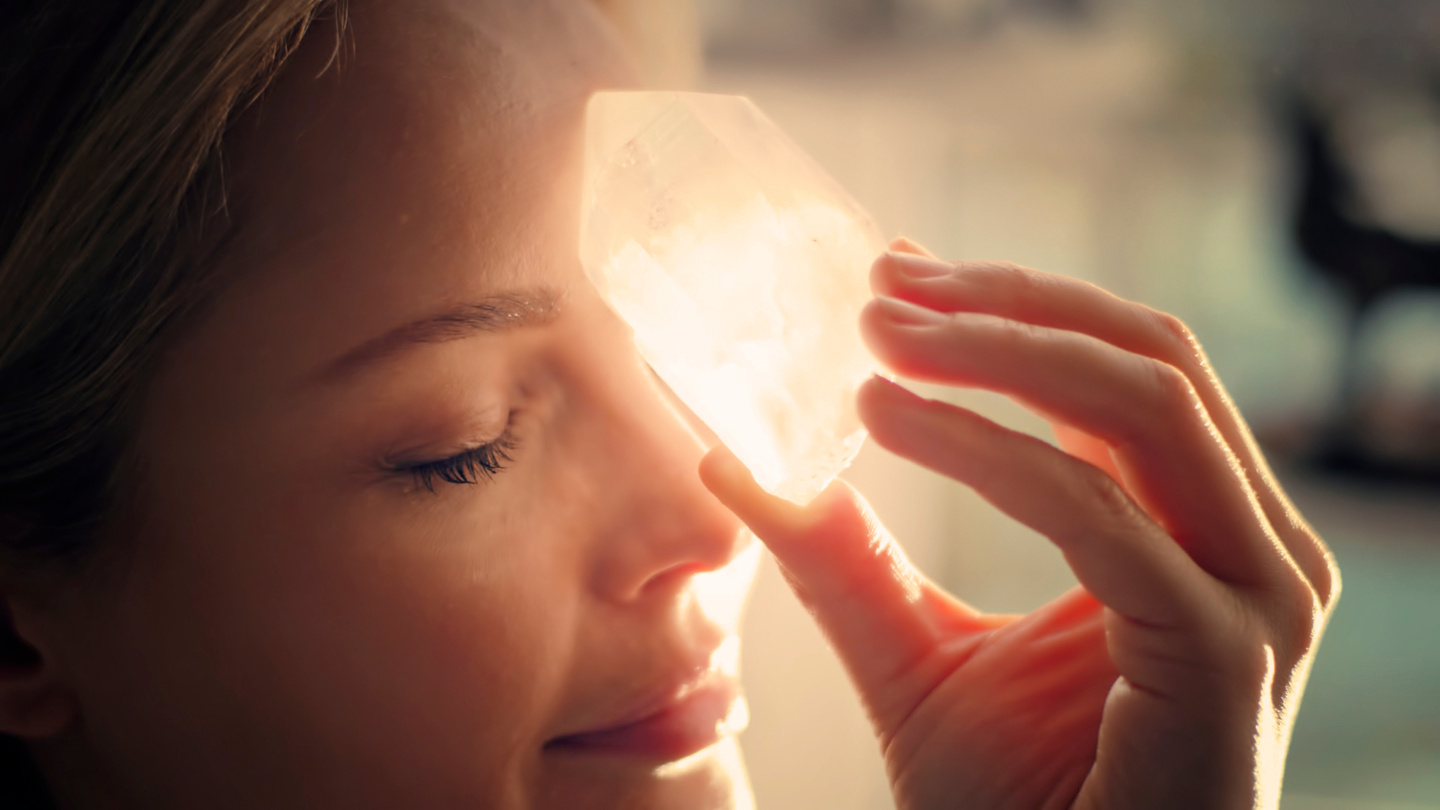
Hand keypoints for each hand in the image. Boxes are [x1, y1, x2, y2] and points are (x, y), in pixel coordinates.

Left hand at [700, 240, 1339, 809]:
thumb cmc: (1016, 803)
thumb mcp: (916, 655)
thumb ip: (846, 561)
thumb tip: (743, 468)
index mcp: (1196, 532)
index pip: (1121, 370)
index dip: (1010, 305)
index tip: (894, 276)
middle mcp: (1250, 548)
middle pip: (1149, 358)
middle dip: (1007, 306)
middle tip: (881, 292)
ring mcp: (1253, 597)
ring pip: (1142, 405)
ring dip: (1000, 351)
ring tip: (878, 340)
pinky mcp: (1220, 653)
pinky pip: (1097, 511)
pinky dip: (988, 450)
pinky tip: (886, 420)